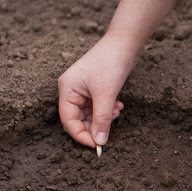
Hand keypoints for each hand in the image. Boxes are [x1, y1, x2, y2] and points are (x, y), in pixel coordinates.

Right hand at [58, 0, 178, 147]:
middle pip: (79, 119)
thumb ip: (102, 119)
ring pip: (90, 115)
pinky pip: (98, 108)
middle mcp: (72, 91)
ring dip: (104, 118)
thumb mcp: (106, 94)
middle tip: (109, 130)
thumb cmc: (110, 63)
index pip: (68, 120)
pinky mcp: (95, 90)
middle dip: (95, 126)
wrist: (124, 44)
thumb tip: (99, 142)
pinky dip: (108, 111)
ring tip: (116, 111)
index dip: (81, 135)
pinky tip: (118, 106)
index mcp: (67, 90)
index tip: (96, 146)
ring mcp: (83, 91)